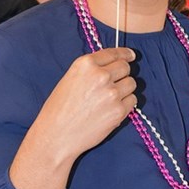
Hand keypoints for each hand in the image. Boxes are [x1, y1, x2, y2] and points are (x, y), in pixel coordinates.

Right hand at [32, 47, 136, 163]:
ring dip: (125, 89)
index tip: (131, 55)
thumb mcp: (71, 78)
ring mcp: (112, 93)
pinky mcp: (119, 111)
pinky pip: (132, 101)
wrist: (56, 135)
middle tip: (116, 82)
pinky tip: (112, 109)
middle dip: (123, 73)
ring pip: (131, 83)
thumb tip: (112, 66)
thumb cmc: (59, 108)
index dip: (125, 54)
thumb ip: (91, 70)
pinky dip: (126, 104)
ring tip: (110, 99)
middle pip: (125, 67)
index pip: (113, 53)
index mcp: (86, 64)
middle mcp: (101, 75)